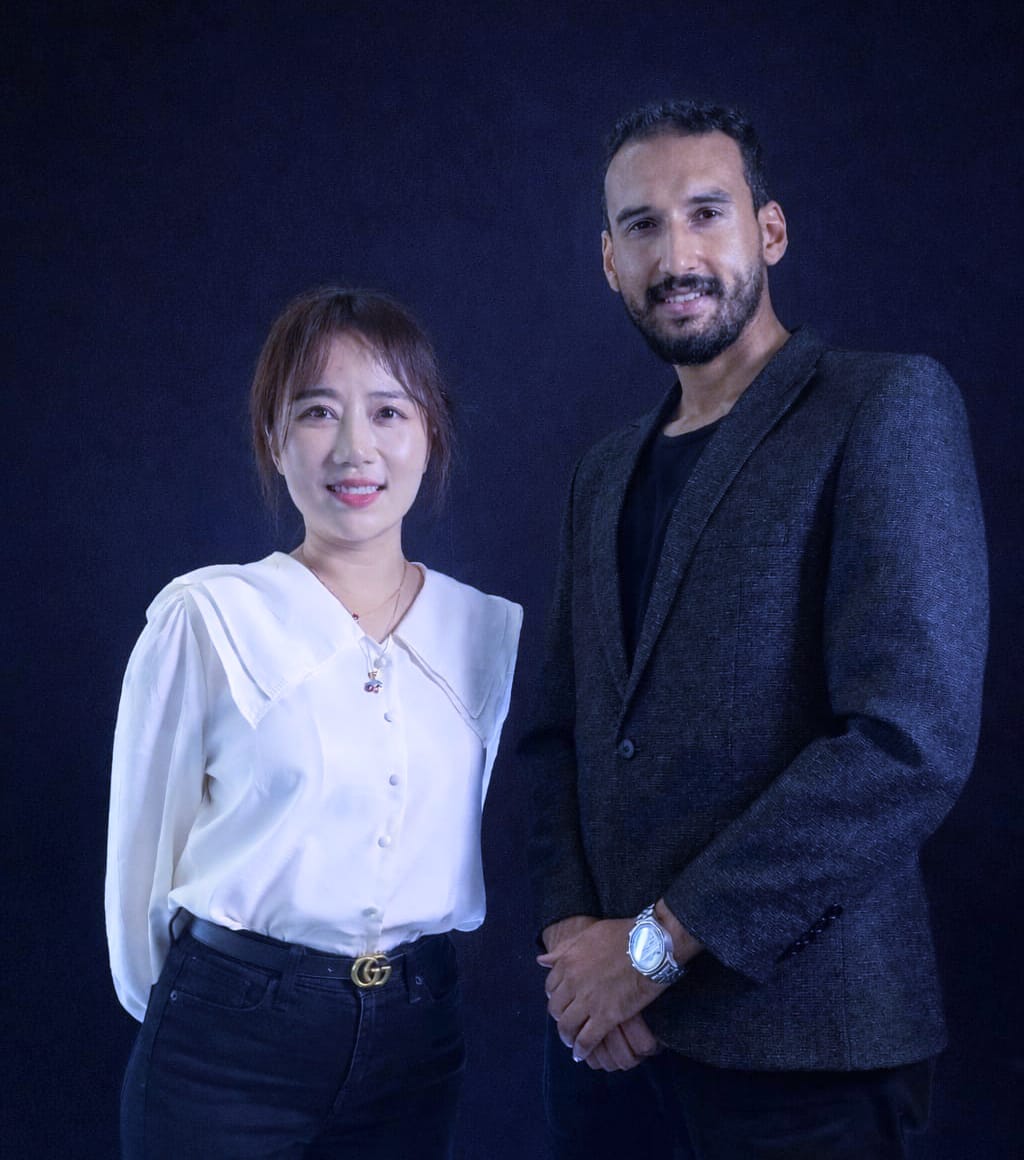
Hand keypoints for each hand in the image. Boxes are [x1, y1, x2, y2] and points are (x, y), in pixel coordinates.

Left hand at [538, 918, 661, 1061]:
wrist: (651, 944)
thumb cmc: (623, 935)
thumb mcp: (588, 935)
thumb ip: (564, 950)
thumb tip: (541, 960)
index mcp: (567, 962)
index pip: (551, 987)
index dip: (556, 997)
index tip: (563, 1003)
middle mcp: (573, 983)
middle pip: (557, 1009)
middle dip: (560, 1018)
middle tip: (567, 1024)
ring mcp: (588, 1001)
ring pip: (568, 1026)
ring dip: (568, 1037)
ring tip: (573, 1043)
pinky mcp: (606, 1016)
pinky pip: (587, 1039)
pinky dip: (582, 1049)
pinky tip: (582, 1053)